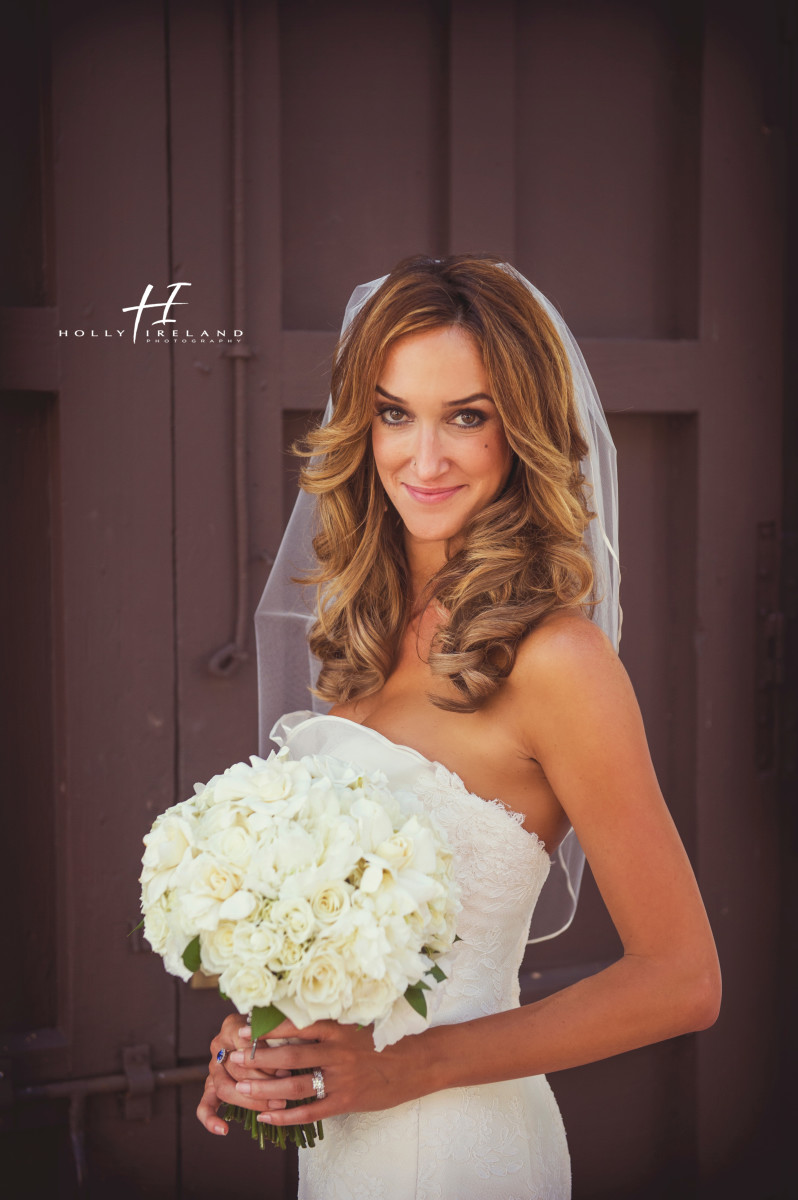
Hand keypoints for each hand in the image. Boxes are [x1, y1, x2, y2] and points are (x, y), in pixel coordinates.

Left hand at [205, 1016, 428, 1130]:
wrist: (417, 1062)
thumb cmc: (383, 1039)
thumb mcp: (356, 1023)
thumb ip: (327, 1023)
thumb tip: (291, 1018)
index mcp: (337, 1028)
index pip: (295, 1026)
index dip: (267, 1028)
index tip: (243, 1029)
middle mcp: (337, 1051)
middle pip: (290, 1055)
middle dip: (258, 1058)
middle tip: (234, 1058)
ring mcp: (342, 1078)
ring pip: (296, 1085)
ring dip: (266, 1089)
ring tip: (241, 1089)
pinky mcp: (346, 1101)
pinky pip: (311, 1111)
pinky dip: (287, 1116)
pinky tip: (266, 1116)